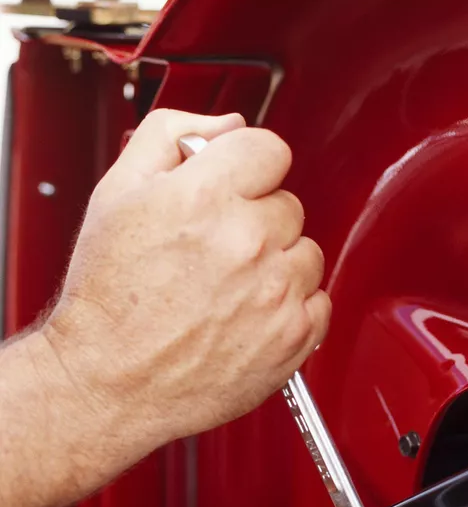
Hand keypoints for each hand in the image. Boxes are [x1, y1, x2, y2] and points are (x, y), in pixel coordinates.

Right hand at [42, 108, 330, 459]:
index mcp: (205, 195)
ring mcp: (276, 292)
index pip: (269, 149)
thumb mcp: (117, 193)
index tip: (236, 189)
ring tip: (232, 289)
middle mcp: (248, 241)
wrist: (111, 382)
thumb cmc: (108, 300)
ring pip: (307, 253)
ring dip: (279, 266)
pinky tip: (253, 317)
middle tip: (217, 252)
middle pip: (288, 204)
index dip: (248, 168)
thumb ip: (170, 135)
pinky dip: (295, 310)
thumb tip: (226, 123)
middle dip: (258, 221)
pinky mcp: (293, 338)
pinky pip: (320, 304)